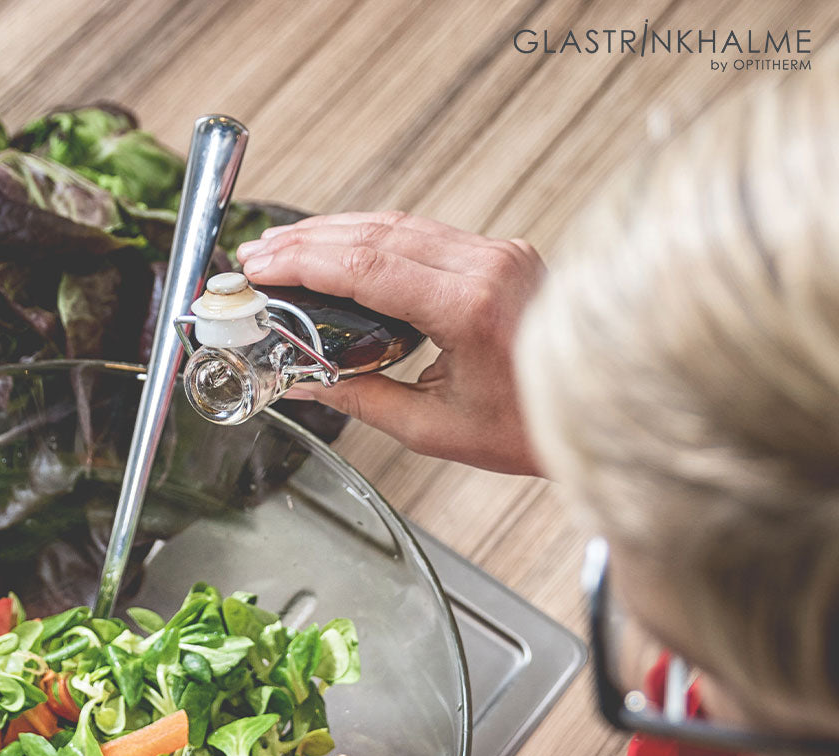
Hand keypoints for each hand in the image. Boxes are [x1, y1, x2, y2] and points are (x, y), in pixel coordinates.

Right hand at [235, 212, 545, 474]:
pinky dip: (372, 238)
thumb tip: (308, 380)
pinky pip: (423, 234)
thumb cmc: (527, 427)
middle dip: (308, 241)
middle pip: (378, 234)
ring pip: (399, 225)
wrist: (597, 409)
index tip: (261, 266)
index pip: (368, 267)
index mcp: (469, 307)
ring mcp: (497, 253)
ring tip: (284, 246)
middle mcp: (487, 266)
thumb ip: (363, 399)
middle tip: (258, 255)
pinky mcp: (500, 254)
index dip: (304, 262)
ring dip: (336, 232)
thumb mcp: (434, 429)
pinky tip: (338, 246)